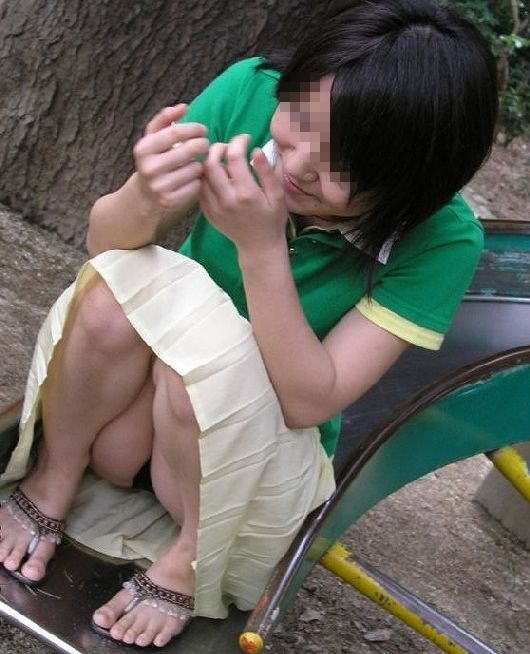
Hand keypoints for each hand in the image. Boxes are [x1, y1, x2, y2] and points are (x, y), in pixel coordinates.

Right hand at [133, 104, 208, 211]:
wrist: (144, 196)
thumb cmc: (154, 160)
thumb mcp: (152, 138)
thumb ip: (165, 119)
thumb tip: (184, 107)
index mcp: (143, 148)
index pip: (176, 131)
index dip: (194, 128)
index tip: (203, 130)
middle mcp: (150, 168)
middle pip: (190, 150)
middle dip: (203, 144)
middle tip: (205, 145)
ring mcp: (160, 186)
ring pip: (196, 169)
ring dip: (201, 164)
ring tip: (196, 164)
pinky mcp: (171, 201)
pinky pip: (197, 186)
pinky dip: (199, 181)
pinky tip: (194, 179)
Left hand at [199, 134, 288, 253]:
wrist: (258, 247)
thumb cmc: (272, 219)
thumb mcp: (277, 195)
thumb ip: (266, 172)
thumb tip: (255, 150)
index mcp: (246, 193)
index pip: (234, 157)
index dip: (238, 141)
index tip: (245, 139)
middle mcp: (227, 199)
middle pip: (211, 163)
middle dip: (218, 147)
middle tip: (228, 147)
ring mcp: (215, 208)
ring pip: (202, 175)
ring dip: (209, 162)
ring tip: (221, 160)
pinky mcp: (208, 214)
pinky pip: (200, 189)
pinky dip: (204, 178)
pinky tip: (215, 176)